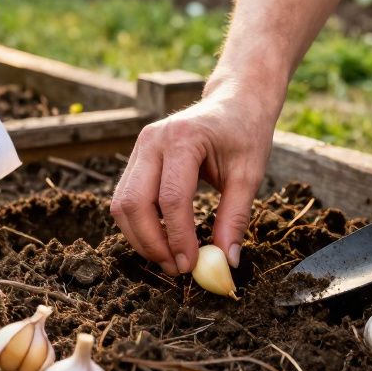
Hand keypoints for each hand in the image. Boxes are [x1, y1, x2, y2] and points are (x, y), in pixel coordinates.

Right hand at [111, 82, 278, 274]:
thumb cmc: (244, 134)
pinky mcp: (136, 159)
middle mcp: (152, 140)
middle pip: (134, 203)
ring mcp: (139, 147)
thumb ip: (235, 217)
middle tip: (176, 269)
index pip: (171, 198)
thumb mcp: (249, 175)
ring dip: (141, 238)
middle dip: (152, 243)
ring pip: (122, 204)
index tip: (191, 265)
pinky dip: (139, 225)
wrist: (233, 102)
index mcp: (183, 138)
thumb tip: (226, 261)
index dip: (178, 237)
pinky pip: (125, 198)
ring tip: (169, 260)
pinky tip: (162, 240)